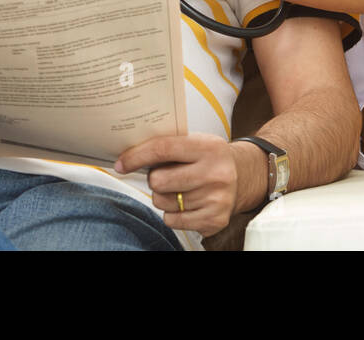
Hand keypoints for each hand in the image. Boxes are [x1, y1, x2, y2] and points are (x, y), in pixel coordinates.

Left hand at [115, 134, 243, 236]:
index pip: (162, 149)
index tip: (121, 164)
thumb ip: (167, 146)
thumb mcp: (194, 143)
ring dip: (164, 197)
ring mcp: (216, 199)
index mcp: (208, 147)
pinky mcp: (215, 219)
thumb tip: (127, 157)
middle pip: (159, 181)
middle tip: (164, 176)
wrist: (242, 177)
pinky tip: (186, 203)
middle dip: (154, 180)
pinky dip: (173, 214)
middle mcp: (215, 173)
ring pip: (163, 202)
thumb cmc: (209, 158)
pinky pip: (173, 221)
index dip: (136, 157)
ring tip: (179, 189)